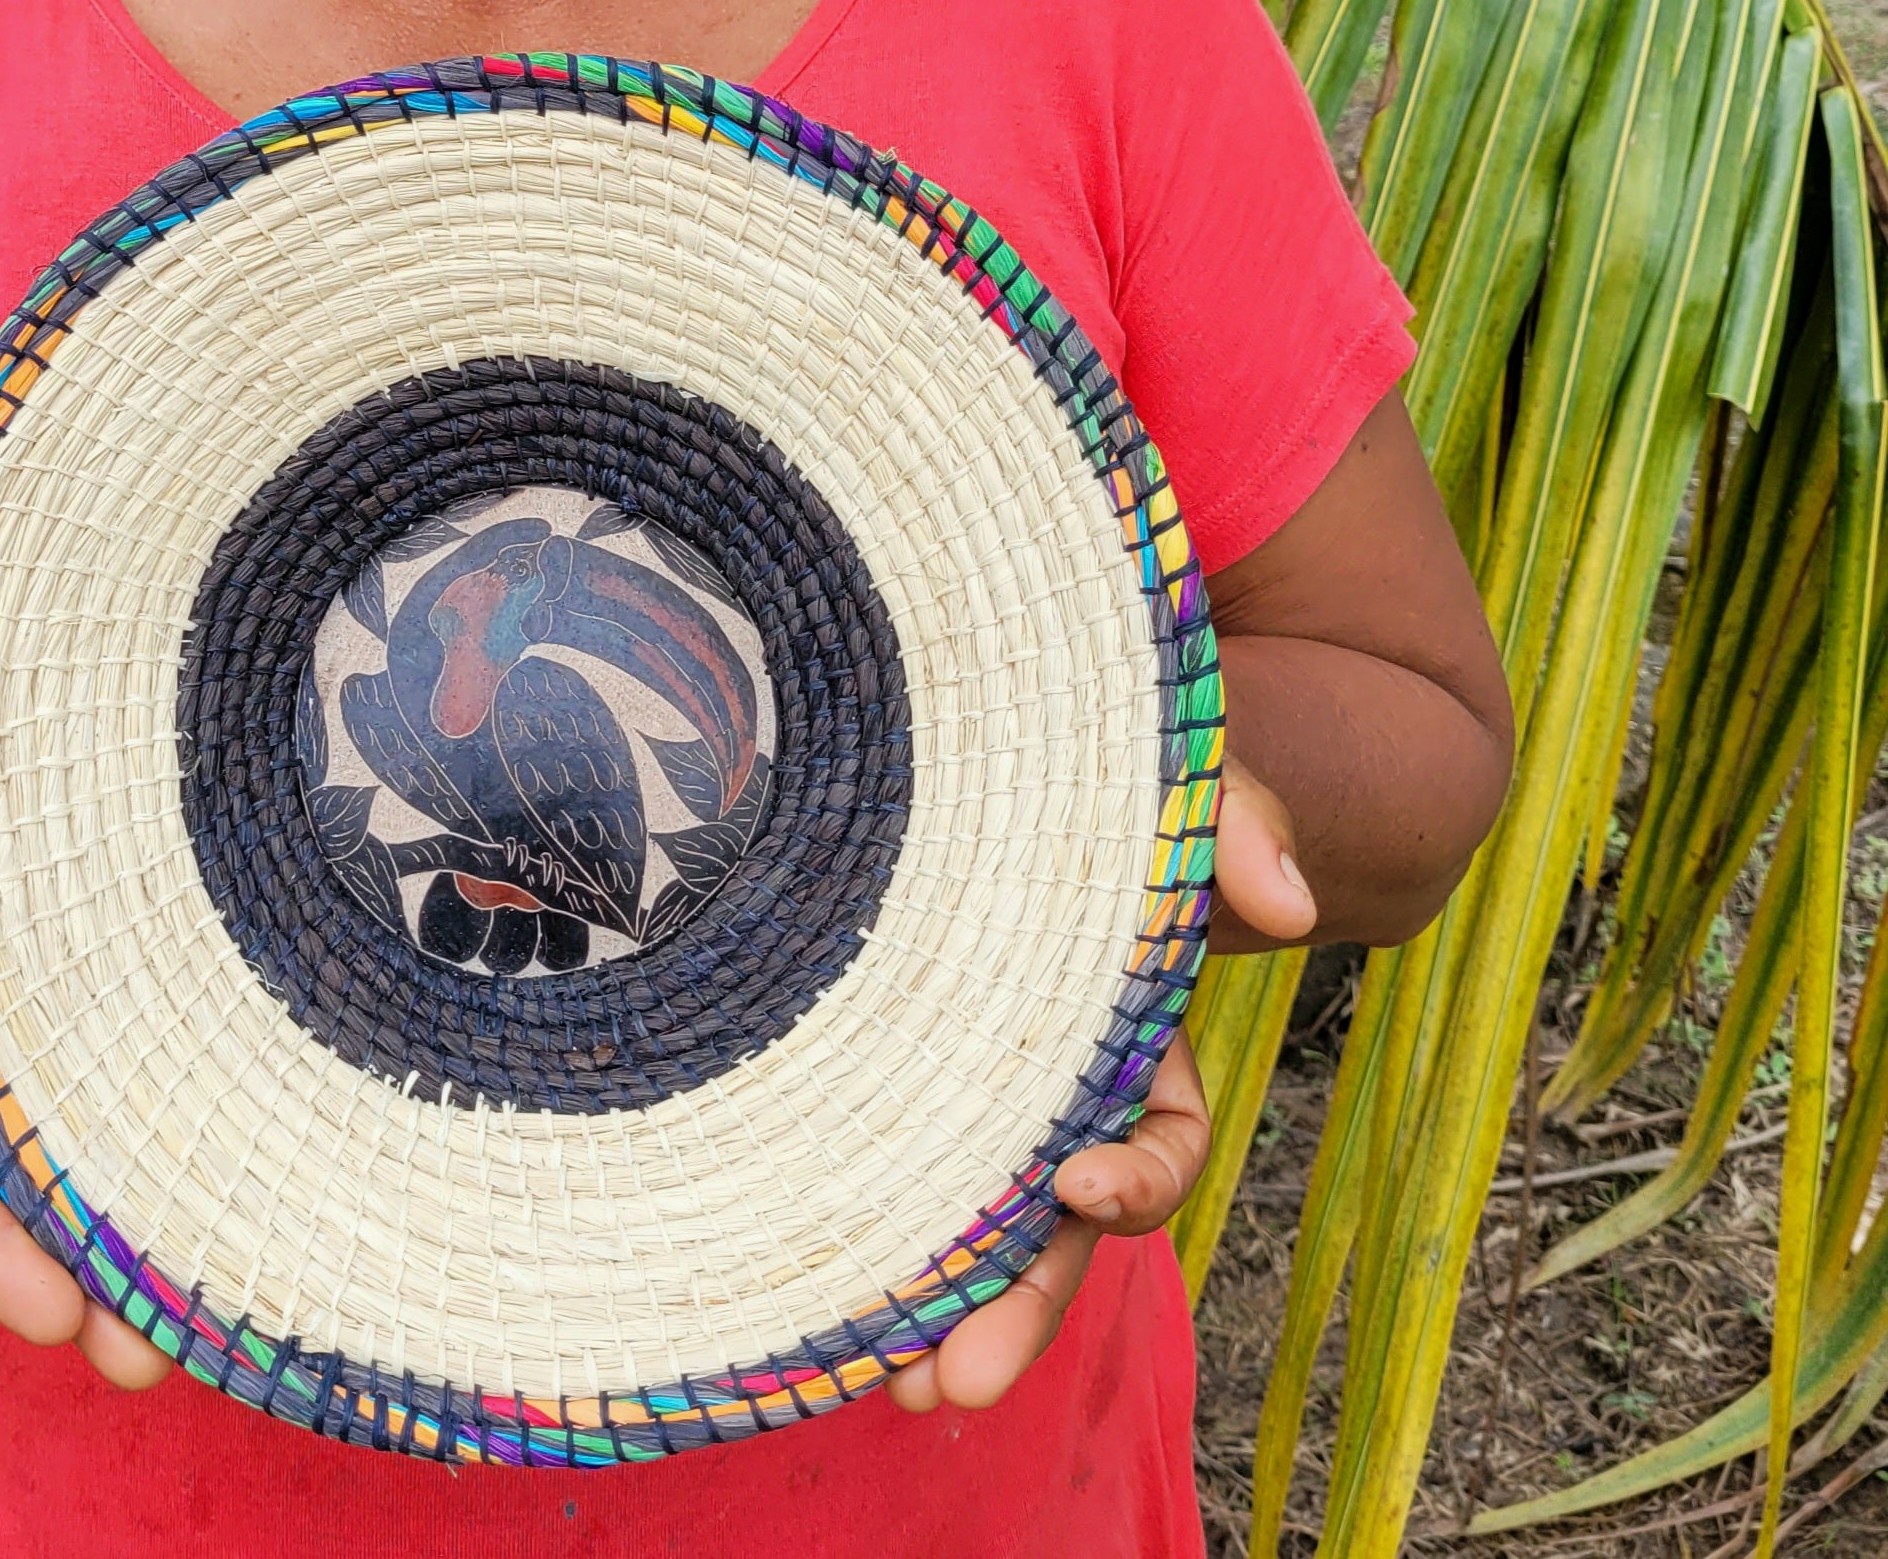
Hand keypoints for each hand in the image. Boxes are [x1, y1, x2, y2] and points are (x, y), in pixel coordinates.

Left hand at [889, 770, 1312, 1412]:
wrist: (1000, 733)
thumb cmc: (1101, 758)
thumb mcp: (1184, 774)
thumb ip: (1238, 823)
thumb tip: (1285, 902)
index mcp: (1139, 1024)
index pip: (1167, 1134)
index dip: (1141, 1176)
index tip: (1083, 1185)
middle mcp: (1065, 1078)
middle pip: (1063, 1222)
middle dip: (1022, 1307)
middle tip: (961, 1384)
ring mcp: (981, 1086)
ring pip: (980, 1223)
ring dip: (946, 1312)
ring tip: (899, 1389)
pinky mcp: (900, 1071)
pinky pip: (902, 1170)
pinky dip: (879, 1242)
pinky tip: (837, 1312)